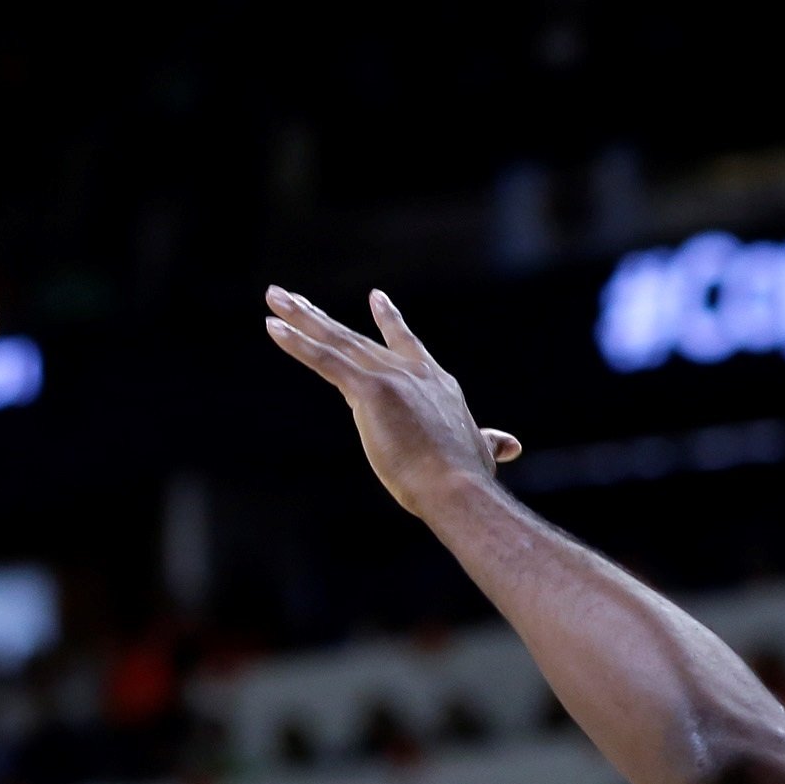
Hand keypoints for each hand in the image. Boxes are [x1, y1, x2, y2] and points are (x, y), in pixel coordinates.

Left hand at [264, 286, 522, 514]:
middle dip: (321, 316)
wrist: (458, 488)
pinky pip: (326, 360)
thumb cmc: (466, 479)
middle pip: (357, 338)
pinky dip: (298, 343)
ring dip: (300, 317)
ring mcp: (391, 377)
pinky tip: (273, 326)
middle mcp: (413, 372)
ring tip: (274, 295)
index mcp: (436, 384)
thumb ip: (489, 442)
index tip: (376, 297)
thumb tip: (511, 444)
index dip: (389, 322)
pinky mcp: (371, 389)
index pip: (406, 346)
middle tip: (293, 296)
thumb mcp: (478, 452)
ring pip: (336, 340)